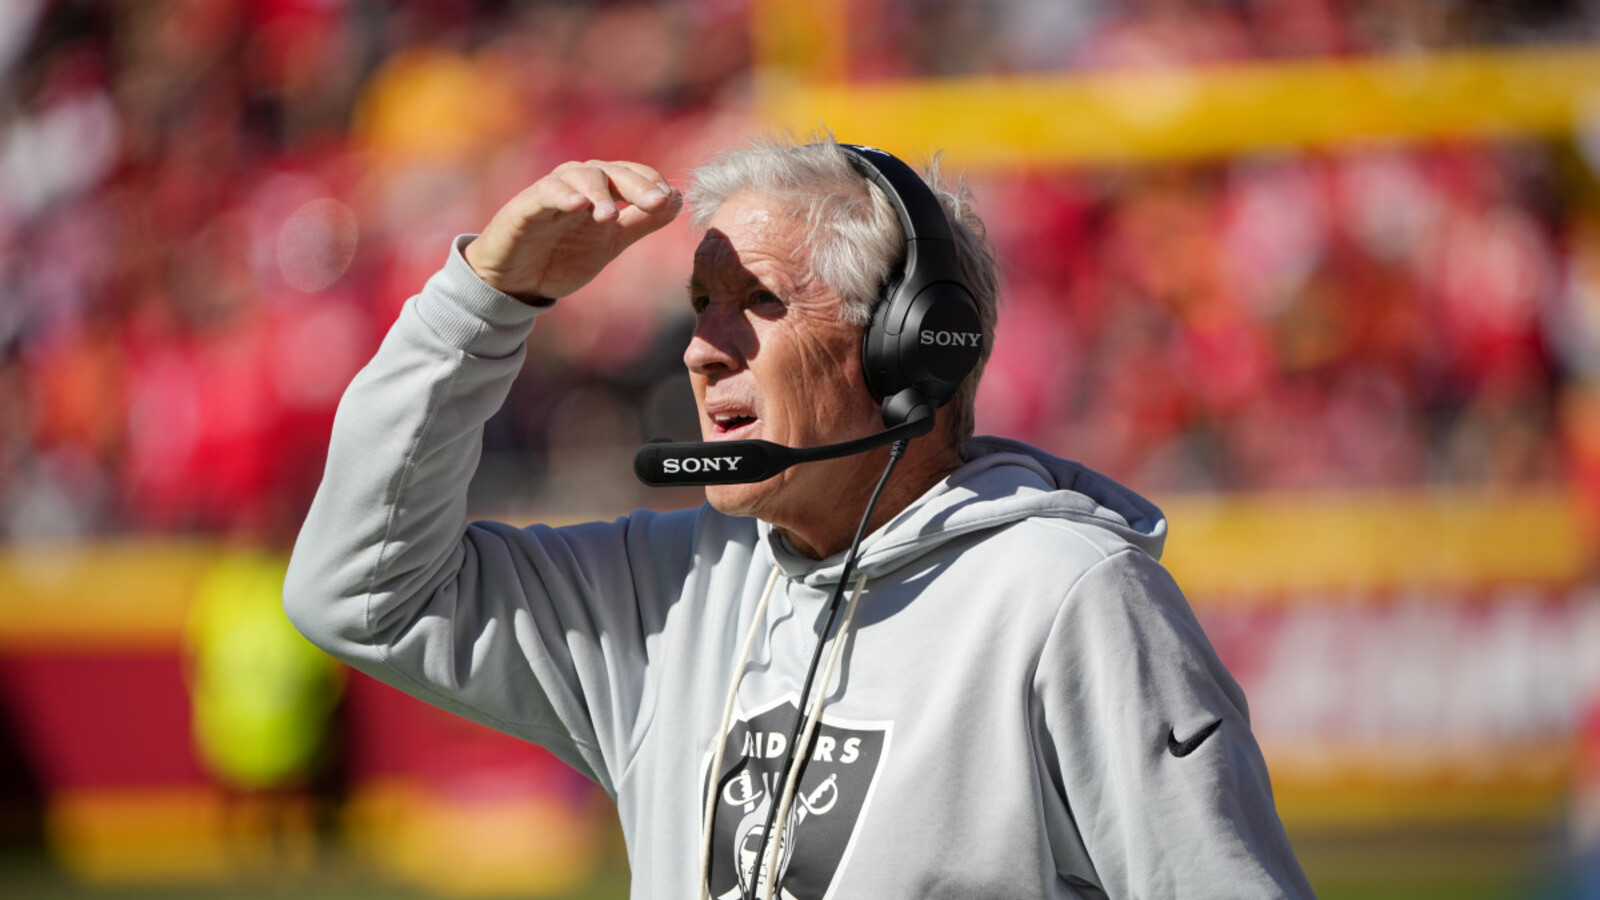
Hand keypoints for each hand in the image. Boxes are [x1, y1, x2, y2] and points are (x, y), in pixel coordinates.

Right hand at [464, 159, 681, 302]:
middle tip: (656, 202)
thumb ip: (643, 222)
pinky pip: (545, 193)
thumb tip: (678, 199)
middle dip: (635, 185)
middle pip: (610, 172)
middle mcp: (578, 182)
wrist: (518, 282)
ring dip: (599, 192)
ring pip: (579, 176)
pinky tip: (578, 204)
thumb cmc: (563, 256)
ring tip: (610, 215)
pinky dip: (562, 195)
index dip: (651, 183)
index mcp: (602, 189)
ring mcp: (552, 191)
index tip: (668, 201)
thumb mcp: (611, 243)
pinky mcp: (525, 207)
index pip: (631, 174)